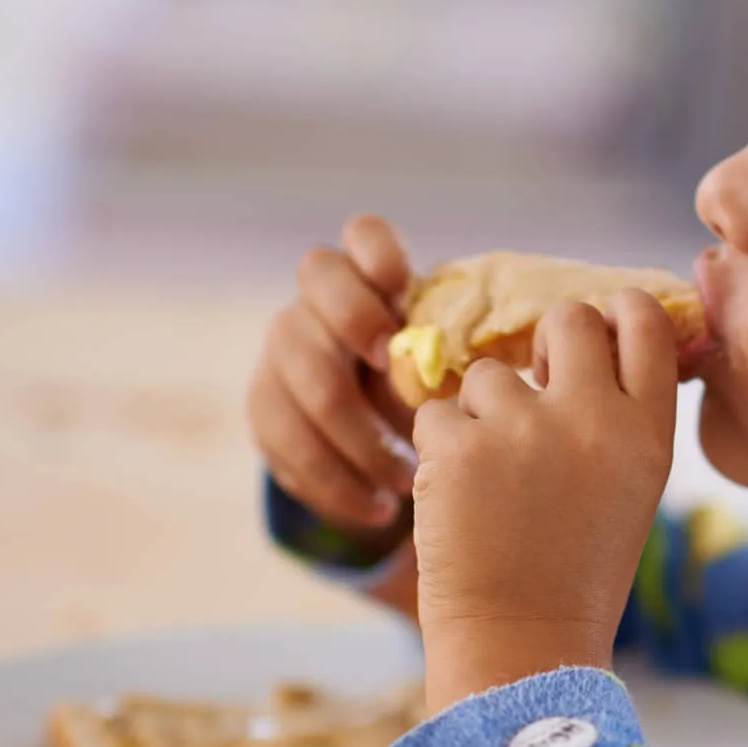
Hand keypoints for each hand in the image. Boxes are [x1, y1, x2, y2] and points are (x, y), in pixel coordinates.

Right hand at [246, 214, 419, 531]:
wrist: (361, 428)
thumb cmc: (421, 382)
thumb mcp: (440, 361)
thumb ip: (450, 353)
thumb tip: (483, 381)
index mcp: (367, 277)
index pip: (363, 236)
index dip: (379, 255)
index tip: (405, 289)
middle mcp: (314, 305)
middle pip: (319, 294)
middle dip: (362, 333)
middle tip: (411, 388)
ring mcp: (279, 356)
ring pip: (310, 387)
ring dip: (364, 441)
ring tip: (410, 483)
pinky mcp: (264, 413)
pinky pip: (291, 451)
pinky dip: (340, 487)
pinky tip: (379, 510)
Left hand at [410, 291, 678, 710]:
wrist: (521, 646)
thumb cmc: (577, 572)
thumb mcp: (630, 489)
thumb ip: (619, 417)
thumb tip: (588, 342)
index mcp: (648, 433)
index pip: (646, 321)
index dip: (619, 311)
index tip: (600, 327)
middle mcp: (593, 419)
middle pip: (569, 320)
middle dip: (546, 343)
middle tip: (536, 387)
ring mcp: (523, 428)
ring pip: (491, 374)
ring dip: (484, 415)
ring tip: (495, 485)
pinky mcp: (458, 446)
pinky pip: (437, 412)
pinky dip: (440, 450)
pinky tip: (459, 500)